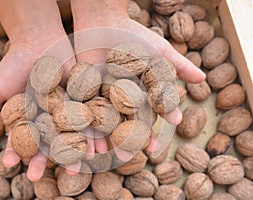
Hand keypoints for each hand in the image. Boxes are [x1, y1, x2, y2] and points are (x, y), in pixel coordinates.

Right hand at [0, 0, 75, 180]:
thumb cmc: (15, 64)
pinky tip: (95, 149)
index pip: (21, 140)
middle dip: (43, 159)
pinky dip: (92, 134)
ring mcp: (65, 110)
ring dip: (72, 153)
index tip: (11, 165)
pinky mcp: (81, 101)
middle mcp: (47, 117)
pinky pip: (87, 120)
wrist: (40, 41)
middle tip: (38, 176)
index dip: (16, 152)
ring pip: (69, 136)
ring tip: (74, 170)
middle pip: (47, 142)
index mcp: (28, 117)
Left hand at [71, 0, 205, 160]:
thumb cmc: (132, 35)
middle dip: (127, 141)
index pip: (149, 118)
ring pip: (105, 123)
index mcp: (140, 93)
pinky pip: (85, 113)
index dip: (152, 134)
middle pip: (125, 125)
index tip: (155, 149)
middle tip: (128, 155)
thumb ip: (178, 65)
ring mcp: (102, 97)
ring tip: (107, 154)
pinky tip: (88, 141)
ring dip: (106, 139)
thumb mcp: (157, 50)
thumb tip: (204, 78)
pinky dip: (86, 126)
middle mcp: (121, 99)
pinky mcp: (84, 93)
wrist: (102, 21)